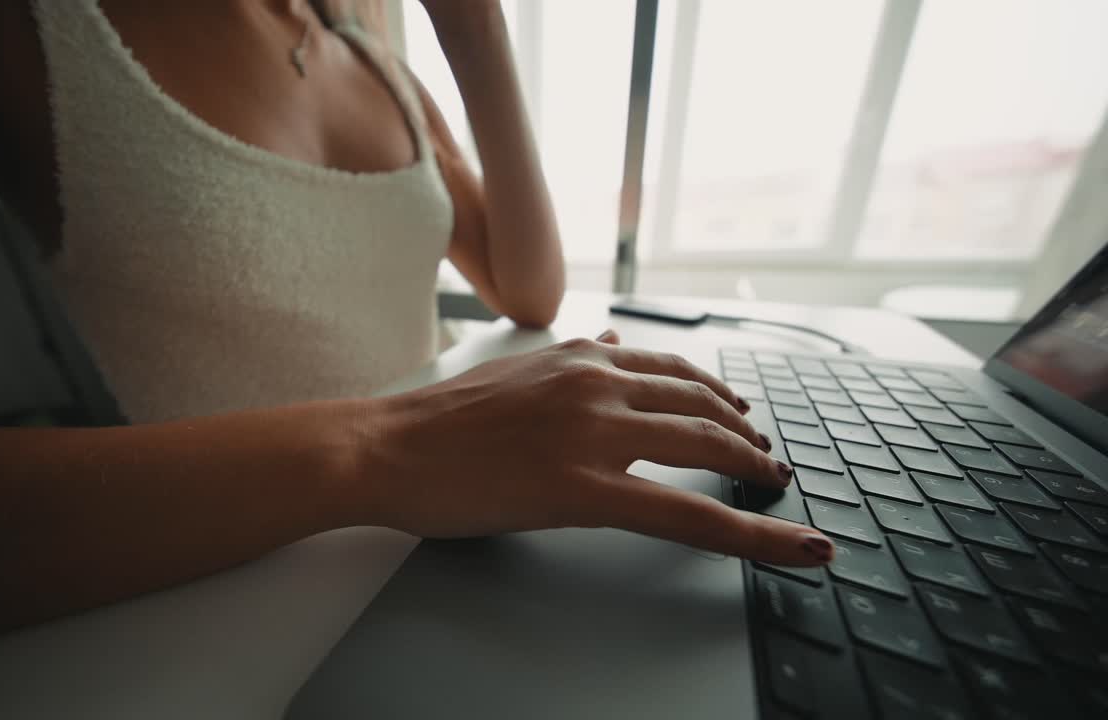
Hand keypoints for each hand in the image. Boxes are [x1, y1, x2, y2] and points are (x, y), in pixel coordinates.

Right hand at [364, 330, 833, 565]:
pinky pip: (686, 512)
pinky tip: (786, 545)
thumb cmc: (435, 424)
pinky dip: (750, 532)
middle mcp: (596, 383)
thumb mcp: (513, 372)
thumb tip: (611, 343)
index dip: (719, 396)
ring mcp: (593, 433)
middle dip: (745, 433)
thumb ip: (570, 359)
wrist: (383, 448)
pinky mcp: (583, 488)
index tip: (743, 417)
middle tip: (768, 460)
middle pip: (700, 404)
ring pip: (705, 446)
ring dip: (754, 469)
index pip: (671, 371)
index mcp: (578, 358)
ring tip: (778, 490)